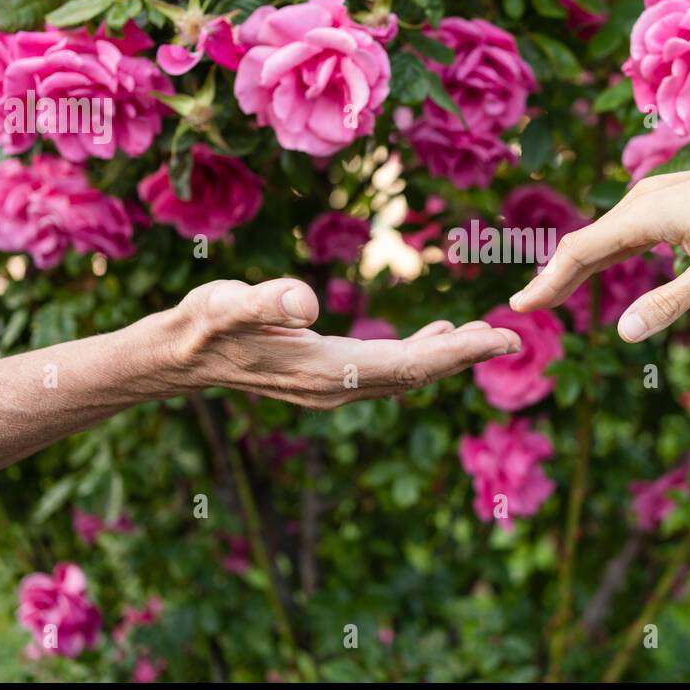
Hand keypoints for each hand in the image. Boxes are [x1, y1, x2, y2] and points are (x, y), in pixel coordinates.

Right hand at [161, 277, 522, 408]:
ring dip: (447, 357)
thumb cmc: (199, 325)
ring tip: (486, 336)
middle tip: (512, 337)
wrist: (176, 357)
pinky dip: (420, 353)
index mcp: (326, 372)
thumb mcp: (224, 304)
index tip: (502, 338)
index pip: (408, 364)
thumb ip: (262, 302)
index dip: (459, 352)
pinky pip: (387, 369)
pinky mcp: (326, 376)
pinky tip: (437, 336)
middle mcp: (337, 388)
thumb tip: (304, 300)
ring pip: (406, 374)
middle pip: (417, 374)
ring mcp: (333, 387)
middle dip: (466, 356)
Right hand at [509, 148, 689, 342]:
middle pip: (586, 242)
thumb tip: (622, 334)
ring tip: (553, 293)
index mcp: (647, 215)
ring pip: (605, 235)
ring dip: (578, 264)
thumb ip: (670, 303)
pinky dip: (604, 251)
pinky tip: (600, 266)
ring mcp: (656, 194)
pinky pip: (625, 228)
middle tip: (527, 307)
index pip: (580, 252)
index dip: (548, 282)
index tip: (520, 306)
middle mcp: (643, 199)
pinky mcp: (671, 197)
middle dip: (556, 277)